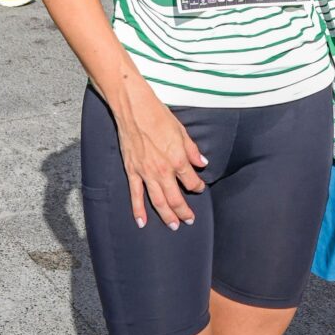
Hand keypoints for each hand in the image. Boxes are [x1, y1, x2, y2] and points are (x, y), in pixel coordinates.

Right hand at [114, 80, 208, 228]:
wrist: (134, 108)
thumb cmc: (158, 116)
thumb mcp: (181, 130)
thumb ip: (192, 150)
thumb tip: (202, 163)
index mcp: (177, 159)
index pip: (191, 181)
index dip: (198, 186)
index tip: (200, 187)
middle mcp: (162, 170)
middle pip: (176, 198)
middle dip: (184, 212)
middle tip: (189, 220)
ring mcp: (146, 173)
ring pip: (158, 201)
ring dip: (167, 216)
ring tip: (173, 226)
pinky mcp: (132, 171)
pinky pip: (136, 195)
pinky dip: (139, 210)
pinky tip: (142, 222)